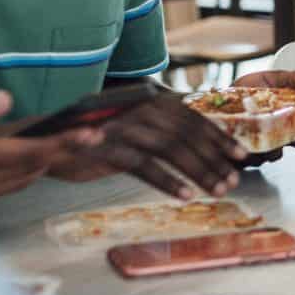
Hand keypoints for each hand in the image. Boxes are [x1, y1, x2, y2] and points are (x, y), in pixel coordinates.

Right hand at [0, 92, 100, 211]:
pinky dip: (12, 176)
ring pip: (9, 184)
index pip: (21, 154)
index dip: (59, 144)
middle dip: (57, 153)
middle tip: (89, 136)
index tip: (90, 134)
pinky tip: (21, 165)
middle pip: (23, 171)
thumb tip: (4, 101)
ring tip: (65, 147)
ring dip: (37, 166)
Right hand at [56, 77, 294, 197]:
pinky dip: (168, 181)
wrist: (54, 143)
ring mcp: (124, 126)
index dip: (219, 136)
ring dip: (198, 171)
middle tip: (232, 180)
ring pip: (170, 148)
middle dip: (213, 158)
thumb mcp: (137, 130)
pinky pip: (144, 165)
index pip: (193, 118)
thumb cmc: (101, 138)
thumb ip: (165, 131)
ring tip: (216, 190)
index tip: (241, 156)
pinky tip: (185, 194)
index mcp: (151, 100)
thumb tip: (206, 147)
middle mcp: (140, 108)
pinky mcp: (108, 148)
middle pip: (187, 133)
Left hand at [226, 70, 294, 159]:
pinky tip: (244, 137)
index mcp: (287, 121)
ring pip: (273, 155)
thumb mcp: (268, 80)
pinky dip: (248, 147)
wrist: (211, 100)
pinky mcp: (240, 156)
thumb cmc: (242, 92)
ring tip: (265, 131)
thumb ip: (292, 79)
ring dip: (273, 145)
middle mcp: (277, 138)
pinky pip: (249, 159)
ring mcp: (260, 149)